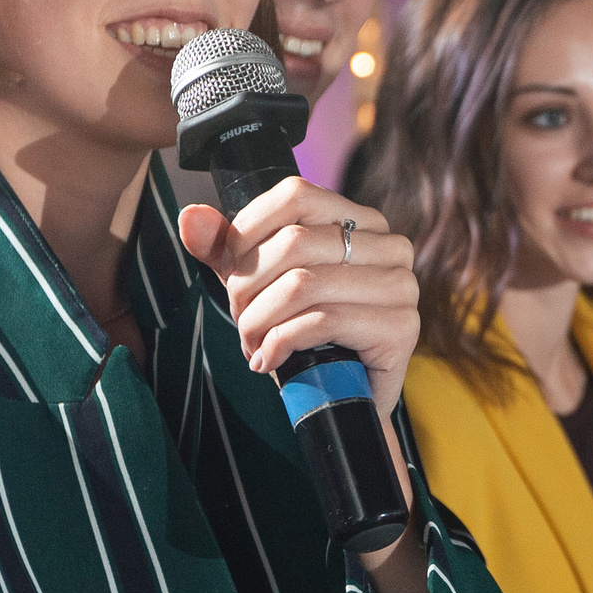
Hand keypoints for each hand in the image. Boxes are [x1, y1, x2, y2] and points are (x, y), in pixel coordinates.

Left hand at [178, 180, 419, 417]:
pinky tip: (269, 360)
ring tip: (252, 345)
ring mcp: (401, 286)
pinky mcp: (402, 327)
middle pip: (293, 242)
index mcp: (362, 221)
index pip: (295, 194)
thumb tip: (190, 218)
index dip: (248, 231)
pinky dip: (280, 343)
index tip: (231, 272)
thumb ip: (228, 249)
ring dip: (259, 321)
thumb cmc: (307, 336)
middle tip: (241, 321)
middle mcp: (390, 246)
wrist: (343, 398)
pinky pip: (322, 321)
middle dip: (248, 288)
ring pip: (303, 284)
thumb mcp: (262, 284)